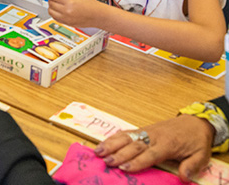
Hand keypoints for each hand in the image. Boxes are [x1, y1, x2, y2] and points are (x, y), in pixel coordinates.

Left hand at [47, 0, 104, 28]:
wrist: (97, 16)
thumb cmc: (90, 5)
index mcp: (69, 1)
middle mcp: (66, 10)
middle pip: (50, 3)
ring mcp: (66, 18)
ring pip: (50, 11)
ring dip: (51, 6)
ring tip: (57, 4)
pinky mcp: (66, 23)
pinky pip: (55, 18)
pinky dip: (54, 13)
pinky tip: (59, 10)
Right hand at [96, 115, 213, 181]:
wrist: (195, 122)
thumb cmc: (196, 141)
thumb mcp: (201, 155)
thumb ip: (191, 166)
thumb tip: (183, 177)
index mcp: (168, 144)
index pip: (150, 153)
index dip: (136, 161)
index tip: (124, 168)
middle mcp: (154, 136)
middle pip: (134, 145)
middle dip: (119, 153)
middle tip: (106, 161)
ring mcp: (147, 131)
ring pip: (127, 136)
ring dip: (111, 143)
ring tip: (98, 151)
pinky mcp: (143, 129)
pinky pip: (127, 132)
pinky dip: (113, 137)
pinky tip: (104, 143)